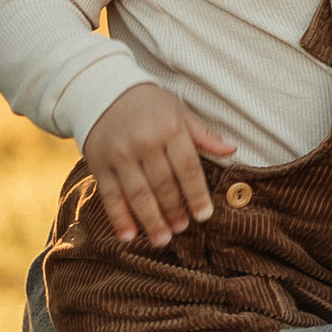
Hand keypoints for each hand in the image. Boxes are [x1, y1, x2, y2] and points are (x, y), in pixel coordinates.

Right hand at [81, 83, 236, 247]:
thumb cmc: (150, 104)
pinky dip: (118, 218)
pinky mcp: (99, 164)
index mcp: (169, 130)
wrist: (103, 91)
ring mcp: (119, 156)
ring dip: (151, 220)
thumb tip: (232, 150)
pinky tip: (128, 236)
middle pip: (163, 185)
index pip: (188, 168)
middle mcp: (144, 144)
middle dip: (174, 211)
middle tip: (183, 230)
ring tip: (163, 240)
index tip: (205, 215)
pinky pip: (109, 196)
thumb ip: (203, 135)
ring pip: (138, 194)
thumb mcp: (180, 112)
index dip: (197, 194)